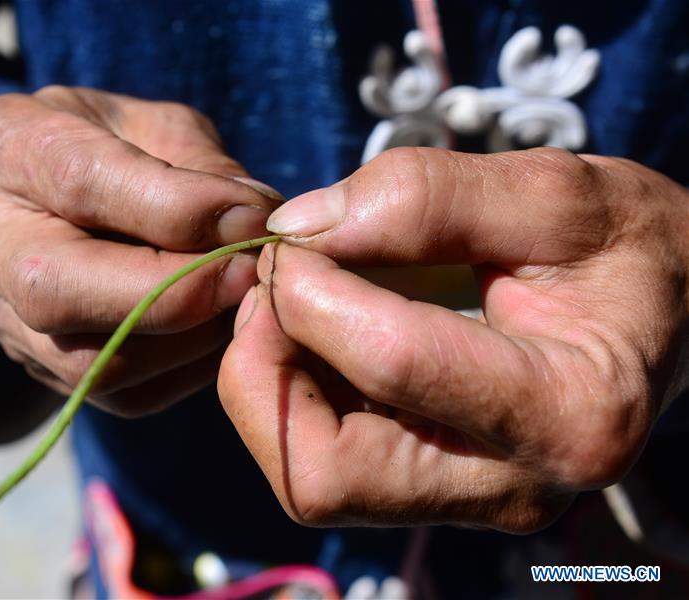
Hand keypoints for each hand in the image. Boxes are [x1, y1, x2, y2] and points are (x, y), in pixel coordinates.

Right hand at [0, 86, 281, 415]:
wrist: (33, 197)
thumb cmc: (103, 145)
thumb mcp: (149, 123)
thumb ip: (199, 165)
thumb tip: (255, 223)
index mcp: (0, 146)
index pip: (79, 182)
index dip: (178, 210)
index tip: (254, 219)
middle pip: (60, 290)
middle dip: (176, 291)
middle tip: (251, 274)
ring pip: (94, 360)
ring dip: (191, 338)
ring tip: (241, 298)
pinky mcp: (39, 369)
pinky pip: (120, 394)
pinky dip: (185, 368)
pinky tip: (215, 328)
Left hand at [219, 147, 688, 531]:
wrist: (663, 310)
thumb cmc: (623, 248)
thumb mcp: (554, 194)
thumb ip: (427, 199)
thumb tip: (296, 228)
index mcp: (569, 412)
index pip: (391, 364)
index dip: (310, 289)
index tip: (288, 235)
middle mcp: (512, 486)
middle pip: (325, 473)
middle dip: (266, 369)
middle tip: (271, 284)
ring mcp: (466, 498)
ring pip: (310, 478)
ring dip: (269, 384)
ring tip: (289, 301)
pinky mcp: (433, 489)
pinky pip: (322, 460)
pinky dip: (290, 393)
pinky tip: (312, 329)